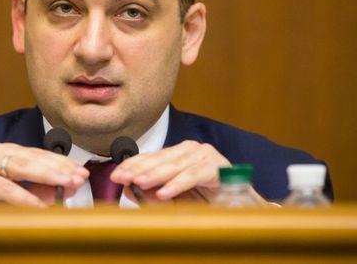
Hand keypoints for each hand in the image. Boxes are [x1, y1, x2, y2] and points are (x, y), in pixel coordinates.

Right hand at [0, 142, 88, 206]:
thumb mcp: (18, 196)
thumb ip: (40, 190)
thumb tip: (67, 186)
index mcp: (5, 152)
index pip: (39, 154)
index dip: (62, 163)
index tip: (82, 172)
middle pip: (33, 158)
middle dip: (59, 168)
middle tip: (79, 176)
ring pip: (22, 167)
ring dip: (48, 176)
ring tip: (67, 183)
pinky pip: (6, 188)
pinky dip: (25, 198)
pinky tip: (42, 206)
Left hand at [110, 140, 265, 203]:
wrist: (240, 207)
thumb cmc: (206, 201)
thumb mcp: (174, 198)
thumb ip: (153, 193)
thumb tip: (129, 189)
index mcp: (180, 154)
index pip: (152, 157)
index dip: (133, 165)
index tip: (116, 174)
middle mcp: (192, 150)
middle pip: (160, 159)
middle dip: (139, 170)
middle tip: (121, 178)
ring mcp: (206, 156)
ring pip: (175, 166)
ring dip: (155, 175)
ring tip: (138, 183)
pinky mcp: (217, 167)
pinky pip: (193, 176)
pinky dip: (177, 185)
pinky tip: (163, 192)